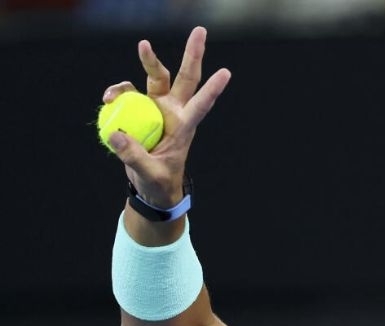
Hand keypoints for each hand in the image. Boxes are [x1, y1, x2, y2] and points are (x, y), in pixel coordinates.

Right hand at [103, 26, 230, 207]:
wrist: (150, 185)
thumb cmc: (158, 181)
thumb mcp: (150, 174)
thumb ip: (133, 156)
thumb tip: (116, 135)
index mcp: (184, 127)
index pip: (201, 105)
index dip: (212, 89)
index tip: (226, 72)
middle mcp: (173, 111)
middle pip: (185, 78)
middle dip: (193, 54)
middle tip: (200, 31)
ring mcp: (157, 108)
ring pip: (155, 77)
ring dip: (149, 59)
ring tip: (144, 45)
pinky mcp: (140, 110)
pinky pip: (128, 93)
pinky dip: (117, 92)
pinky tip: (107, 99)